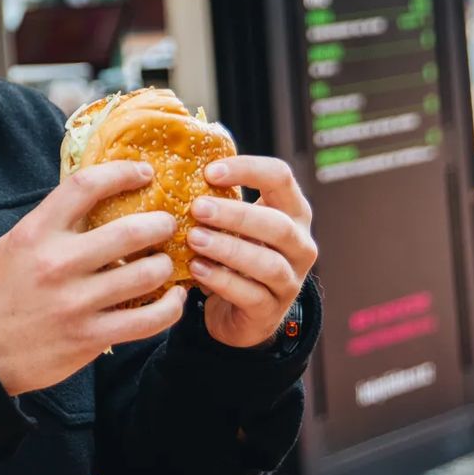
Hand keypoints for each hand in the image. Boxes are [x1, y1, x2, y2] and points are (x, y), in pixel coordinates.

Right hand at [0, 162, 187, 396]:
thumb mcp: (15, 244)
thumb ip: (52, 223)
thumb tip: (95, 200)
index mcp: (36, 233)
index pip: (85, 187)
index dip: (121, 173)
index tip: (143, 173)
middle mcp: (58, 263)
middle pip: (129, 231)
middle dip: (160, 224)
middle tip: (167, 223)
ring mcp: (76, 302)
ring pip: (145, 275)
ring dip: (165, 265)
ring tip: (167, 262)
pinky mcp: (90, 337)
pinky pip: (146, 320)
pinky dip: (170, 308)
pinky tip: (174, 299)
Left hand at [187, 156, 318, 348]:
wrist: (237, 312)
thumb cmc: (231, 253)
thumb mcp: (231, 222)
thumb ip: (216, 196)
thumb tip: (173, 162)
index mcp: (292, 211)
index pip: (280, 177)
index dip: (247, 169)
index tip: (209, 172)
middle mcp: (300, 245)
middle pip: (277, 224)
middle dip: (236, 214)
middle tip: (197, 208)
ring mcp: (290, 281)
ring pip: (268, 263)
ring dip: (228, 248)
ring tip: (193, 239)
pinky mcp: (271, 311)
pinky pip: (251, 295)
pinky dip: (222, 280)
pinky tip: (196, 269)